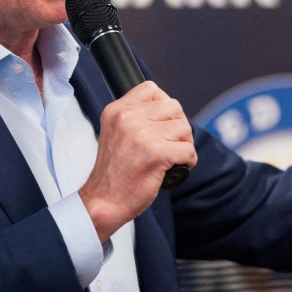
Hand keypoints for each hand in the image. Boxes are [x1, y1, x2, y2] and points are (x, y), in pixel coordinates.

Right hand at [78, 81, 196, 241]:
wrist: (104, 201)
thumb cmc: (114, 173)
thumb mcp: (116, 133)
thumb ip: (136, 117)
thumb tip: (167, 107)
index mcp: (117, 111)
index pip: (151, 89)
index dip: (164, 106)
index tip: (162, 125)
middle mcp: (128, 118)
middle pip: (174, 107)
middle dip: (178, 127)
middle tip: (170, 144)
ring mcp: (142, 135)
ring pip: (184, 128)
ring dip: (184, 145)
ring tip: (172, 157)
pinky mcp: (156, 154)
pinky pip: (188, 150)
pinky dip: (188, 161)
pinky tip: (176, 168)